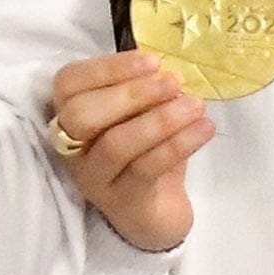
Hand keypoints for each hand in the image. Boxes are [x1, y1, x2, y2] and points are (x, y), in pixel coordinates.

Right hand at [50, 50, 212, 255]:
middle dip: (130, 94)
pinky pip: (147, 168)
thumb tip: (169, 64)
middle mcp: (72, 148)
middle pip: (82, 116)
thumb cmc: (145, 153)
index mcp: (70, 117)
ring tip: (196, 106)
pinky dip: (179, 144)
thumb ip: (145, 88)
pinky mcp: (124, 201)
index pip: (69, 84)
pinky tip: (204, 129)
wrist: (155, 214)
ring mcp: (95, 178)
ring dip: (159, 120)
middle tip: (173, 82)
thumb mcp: (140, 115)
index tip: (153, 60)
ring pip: (116, 144)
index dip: (107, 68)